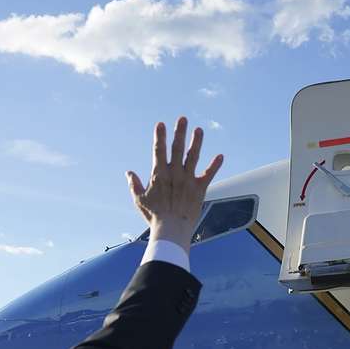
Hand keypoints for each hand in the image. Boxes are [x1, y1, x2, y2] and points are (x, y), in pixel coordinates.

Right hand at [127, 117, 223, 251]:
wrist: (171, 229)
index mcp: (159, 174)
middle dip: (180, 132)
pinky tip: (221, 156)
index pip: (158, 150)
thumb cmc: (154, 216)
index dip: (159, 136)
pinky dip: (215, 165)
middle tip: (183, 118)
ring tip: (199, 130)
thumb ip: (134, 185)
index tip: (160, 124)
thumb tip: (128, 173)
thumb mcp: (140, 200)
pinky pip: (209, 174)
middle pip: (177, 148)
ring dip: (197, 142)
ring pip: (193, 156)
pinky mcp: (199, 188)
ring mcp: (188, 180)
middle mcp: (174, 173)